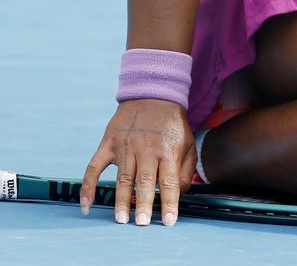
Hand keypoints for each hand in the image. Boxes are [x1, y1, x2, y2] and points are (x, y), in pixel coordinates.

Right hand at [81, 99, 196, 225]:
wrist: (153, 93)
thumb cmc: (172, 125)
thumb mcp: (188, 142)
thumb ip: (186, 169)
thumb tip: (181, 193)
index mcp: (168, 150)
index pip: (169, 182)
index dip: (169, 203)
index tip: (168, 222)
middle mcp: (146, 148)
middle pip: (144, 181)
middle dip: (143, 204)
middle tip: (141, 224)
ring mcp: (125, 145)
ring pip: (123, 178)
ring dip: (121, 200)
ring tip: (121, 220)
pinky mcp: (109, 143)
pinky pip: (94, 167)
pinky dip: (88, 185)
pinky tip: (87, 204)